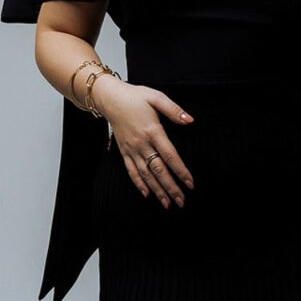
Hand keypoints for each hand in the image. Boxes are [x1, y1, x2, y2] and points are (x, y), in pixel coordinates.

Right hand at [93, 76, 194, 207]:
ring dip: (157, 190)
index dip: (181, 171)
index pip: (170, 155)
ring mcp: (131, 149)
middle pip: (158, 170)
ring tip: (167, 203)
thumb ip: (174, 110)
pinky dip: (139, 184)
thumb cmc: (134, 97)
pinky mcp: (124, 151)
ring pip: (146, 174)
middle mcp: (141, 143)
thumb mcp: (156, 97)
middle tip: (181, 202)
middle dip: (171, 187)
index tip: (190, 183)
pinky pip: (131, 171)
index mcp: (152, 130)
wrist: (110, 98)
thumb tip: (190, 120)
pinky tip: (146, 194)